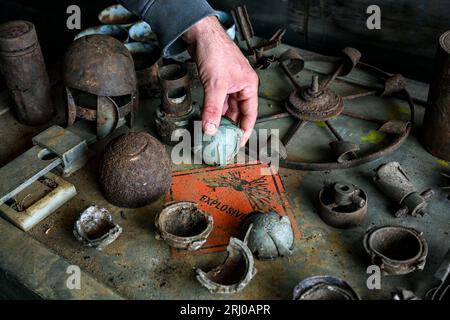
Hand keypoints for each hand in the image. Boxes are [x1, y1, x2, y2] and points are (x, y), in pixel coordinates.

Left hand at [182, 16, 258, 145]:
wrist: (200, 34)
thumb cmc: (216, 51)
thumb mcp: (215, 85)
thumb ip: (212, 109)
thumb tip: (210, 129)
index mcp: (249, 86)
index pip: (250, 115)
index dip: (244, 131)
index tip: (237, 145)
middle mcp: (241, 87)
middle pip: (237, 113)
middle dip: (229, 128)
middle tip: (222, 142)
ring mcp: (228, 85)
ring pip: (226, 108)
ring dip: (219, 120)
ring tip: (213, 134)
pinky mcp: (217, 82)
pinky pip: (217, 102)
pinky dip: (212, 111)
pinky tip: (206, 120)